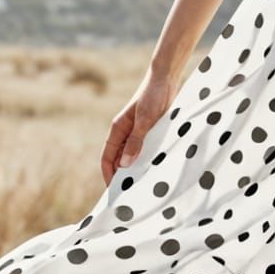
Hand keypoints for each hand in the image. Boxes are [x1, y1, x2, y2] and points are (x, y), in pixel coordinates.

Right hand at [100, 66, 176, 184]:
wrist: (167, 78)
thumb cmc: (153, 95)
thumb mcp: (145, 119)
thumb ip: (136, 141)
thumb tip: (125, 165)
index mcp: (118, 129)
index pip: (108, 157)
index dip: (109, 174)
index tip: (114, 191)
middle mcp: (126, 132)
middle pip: (119, 159)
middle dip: (122, 176)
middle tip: (130, 194)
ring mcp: (138, 132)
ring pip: (133, 156)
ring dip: (136, 169)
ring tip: (143, 186)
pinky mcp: (151, 130)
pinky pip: (146, 149)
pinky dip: (148, 160)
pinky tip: (156, 169)